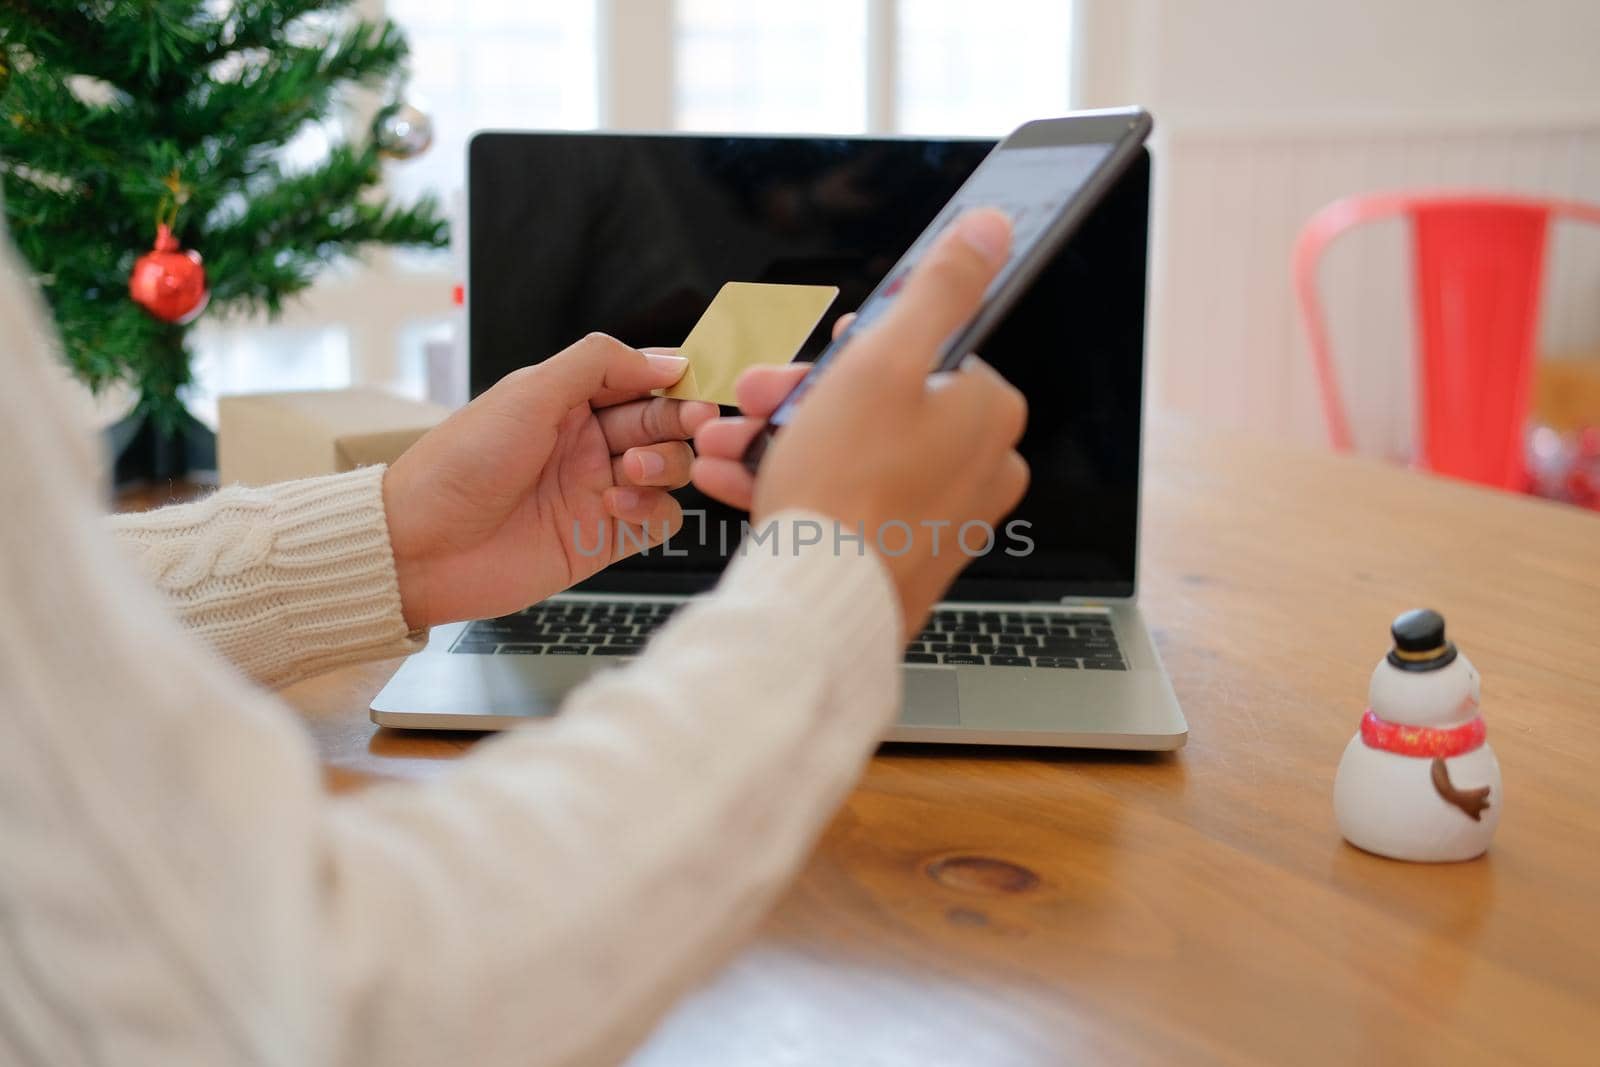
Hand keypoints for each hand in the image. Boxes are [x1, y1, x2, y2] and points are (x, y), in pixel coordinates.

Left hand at [383, 335, 717, 628]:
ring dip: (664, 463)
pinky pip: (659, 518)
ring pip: (669, 467)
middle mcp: (588, 442)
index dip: (674, 377)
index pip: (640, 377)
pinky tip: (618, 505)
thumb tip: (667, 358)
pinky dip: (652, 508)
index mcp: (568, 400)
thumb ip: (599, 364)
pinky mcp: (605, 538)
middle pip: (662, 421)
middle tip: (693, 422)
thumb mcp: (528, 392)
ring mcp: (598, 489)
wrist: (423, 546)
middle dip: (681, 419)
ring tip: (630, 469)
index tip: (698, 380)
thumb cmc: (460, 464)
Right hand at [692, 208, 1028, 634]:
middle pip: (881, 402)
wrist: (817, 607)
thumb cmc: (848, 488)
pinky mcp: (906, 553)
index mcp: (988, 411)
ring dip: (782, 437)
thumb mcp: (883, 361)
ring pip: (854, 451)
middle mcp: (981, 464)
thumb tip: (994, 228)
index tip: (809, 360)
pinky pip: (847, 499)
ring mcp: (945, 514)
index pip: (921, 350)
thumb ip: (940, 288)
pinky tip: (736, 477)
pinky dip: (793, 483)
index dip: (851, 350)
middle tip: (751, 395)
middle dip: (802, 395)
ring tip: (723, 441)